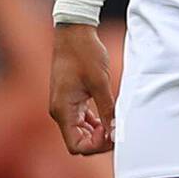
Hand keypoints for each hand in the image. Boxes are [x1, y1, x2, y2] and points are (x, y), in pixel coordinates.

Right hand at [49, 25, 114, 153]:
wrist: (73, 31)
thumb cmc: (85, 53)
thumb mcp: (100, 82)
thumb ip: (108, 110)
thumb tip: (116, 132)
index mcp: (64, 110)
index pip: (76, 146)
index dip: (96, 146)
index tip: (112, 132)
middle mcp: (60, 111)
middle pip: (78, 141)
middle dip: (99, 141)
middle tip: (117, 130)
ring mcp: (64, 105)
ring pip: (80, 132)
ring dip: (97, 132)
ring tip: (115, 123)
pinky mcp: (70, 98)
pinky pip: (81, 119)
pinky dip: (94, 122)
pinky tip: (108, 116)